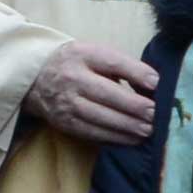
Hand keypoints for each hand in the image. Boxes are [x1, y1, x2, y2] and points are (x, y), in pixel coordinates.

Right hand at [26, 42, 159, 147]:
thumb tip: (151, 84)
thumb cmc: (76, 64)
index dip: (136, 73)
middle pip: (108, 94)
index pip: (112, 63)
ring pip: (101, 118)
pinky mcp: (65, 123)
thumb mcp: (94, 54)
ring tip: (148, 130)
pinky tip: (133, 139)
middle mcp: (73, 79)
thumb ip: (120, 65)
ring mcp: (67, 103)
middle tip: (156, 114)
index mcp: (83, 55)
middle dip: (135, 106)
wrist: (36, 78)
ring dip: (128, 126)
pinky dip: (116, 137)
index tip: (156, 83)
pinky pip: (93, 133)